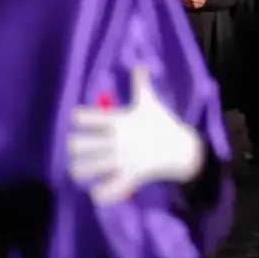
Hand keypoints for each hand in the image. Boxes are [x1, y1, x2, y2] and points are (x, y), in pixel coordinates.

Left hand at [67, 65, 205, 204]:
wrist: (183, 149)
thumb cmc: (163, 123)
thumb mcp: (150, 102)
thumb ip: (141, 83)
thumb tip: (142, 63)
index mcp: (119, 120)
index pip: (86, 117)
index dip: (79, 118)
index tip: (81, 120)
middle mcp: (117, 140)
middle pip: (78, 145)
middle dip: (75, 146)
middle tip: (79, 148)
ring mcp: (122, 160)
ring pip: (85, 169)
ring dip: (80, 170)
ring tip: (82, 169)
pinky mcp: (129, 178)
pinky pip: (106, 191)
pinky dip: (99, 193)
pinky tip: (97, 189)